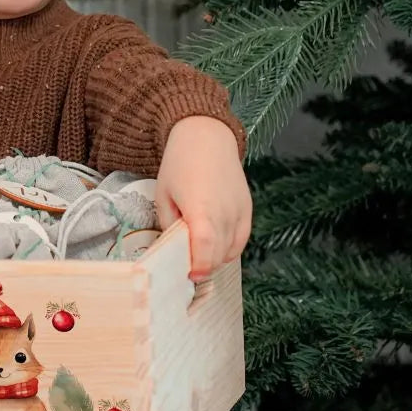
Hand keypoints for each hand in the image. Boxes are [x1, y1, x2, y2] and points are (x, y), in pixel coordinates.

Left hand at [156, 115, 251, 280]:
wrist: (206, 136)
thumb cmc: (180, 162)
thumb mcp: (163, 193)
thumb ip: (168, 223)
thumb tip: (173, 247)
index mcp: (201, 208)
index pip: (204, 248)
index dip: (198, 266)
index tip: (189, 275)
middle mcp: (225, 212)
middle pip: (218, 254)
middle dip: (203, 266)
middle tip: (186, 268)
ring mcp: (240, 211)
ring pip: (231, 250)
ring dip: (215, 258)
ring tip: (198, 254)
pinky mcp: (248, 208)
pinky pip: (241, 239)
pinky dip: (229, 248)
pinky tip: (214, 246)